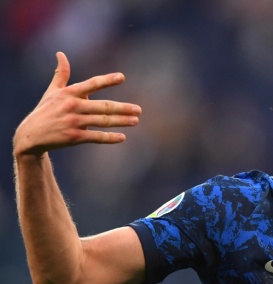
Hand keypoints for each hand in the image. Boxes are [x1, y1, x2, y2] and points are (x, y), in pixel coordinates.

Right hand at [12, 51, 141, 157]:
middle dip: (123, 108)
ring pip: (103, 121)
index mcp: (69, 93)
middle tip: (139, 110)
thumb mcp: (52, 91)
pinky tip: (122, 138)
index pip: (92, 84)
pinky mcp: (74, 137)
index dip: (107, 80)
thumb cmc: (45, 111)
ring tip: (135, 120)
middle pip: (103, 106)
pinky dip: (110, 138)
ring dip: (121, 121)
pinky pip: (96, 137)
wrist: (31, 135)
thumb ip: (61, 74)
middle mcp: (72, 106)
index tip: (122, 77)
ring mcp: (74, 122)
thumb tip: (60, 54)